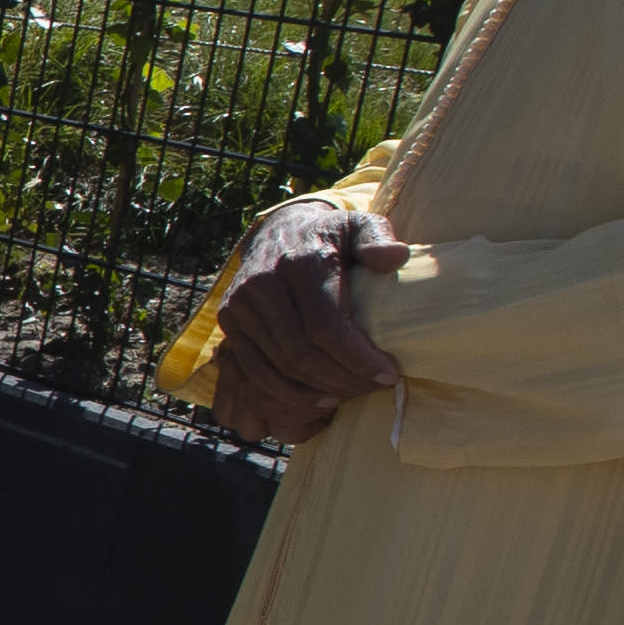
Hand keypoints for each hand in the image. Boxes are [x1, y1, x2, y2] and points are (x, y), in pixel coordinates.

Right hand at [209, 200, 407, 446]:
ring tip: (352, 393)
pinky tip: (321, 400)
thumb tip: (394, 257)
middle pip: (302, 353)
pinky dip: (289, 394)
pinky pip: (256, 371)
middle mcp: (262, 284)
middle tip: (373, 387)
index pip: (327, 327)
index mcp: (299, 262)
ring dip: (319, 391)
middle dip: (343, 379)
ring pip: (280, 367)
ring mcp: (239, 305)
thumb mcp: (359, 225)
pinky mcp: (229, 322)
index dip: (358, 359)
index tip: (387, 373)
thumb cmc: (330, 236)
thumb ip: (378, 237)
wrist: (279, 230)